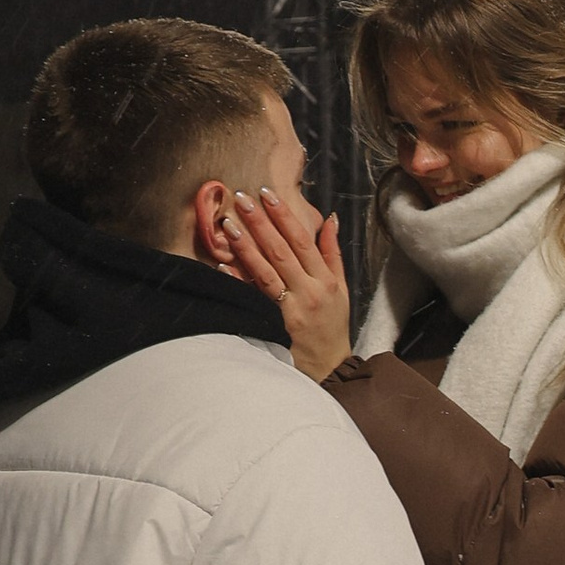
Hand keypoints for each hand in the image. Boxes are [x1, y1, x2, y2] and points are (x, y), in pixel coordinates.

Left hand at [217, 185, 352, 380]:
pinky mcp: (275, 326)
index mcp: (325, 281)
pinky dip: (239, 281)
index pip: (303, 241)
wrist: (329, 369)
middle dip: (261, 223)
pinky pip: (254, 299)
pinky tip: (223, 265)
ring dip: (247, 247)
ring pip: (266, 273)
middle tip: (242, 199)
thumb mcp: (341, 289)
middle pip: (282, 252)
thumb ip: (332, 253)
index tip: (267, 195)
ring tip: (229, 225)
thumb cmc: (332, 326)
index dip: (284, 217)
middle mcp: (309, 293)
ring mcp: (291, 311)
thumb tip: (330, 219)